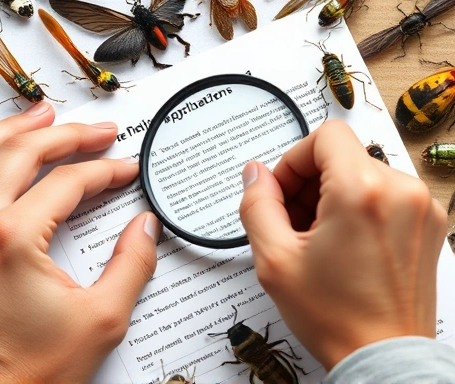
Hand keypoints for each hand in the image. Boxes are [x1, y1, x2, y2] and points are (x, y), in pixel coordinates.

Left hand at [0, 103, 160, 382]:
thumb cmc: (31, 372)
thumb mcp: (102, 319)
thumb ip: (132, 265)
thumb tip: (144, 227)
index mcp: (12, 239)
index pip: (68, 183)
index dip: (105, 171)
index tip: (125, 170)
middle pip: (22, 153)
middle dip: (67, 135)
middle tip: (98, 131)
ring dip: (12, 129)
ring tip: (42, 113)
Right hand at [239, 120, 446, 369]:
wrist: (385, 357)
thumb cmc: (338, 318)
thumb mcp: (275, 259)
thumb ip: (257, 205)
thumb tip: (255, 174)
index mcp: (363, 192)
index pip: (325, 136)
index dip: (293, 160)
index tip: (283, 192)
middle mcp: (401, 191)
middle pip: (341, 156)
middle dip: (307, 184)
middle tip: (292, 223)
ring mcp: (420, 207)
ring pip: (360, 175)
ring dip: (330, 197)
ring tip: (315, 239)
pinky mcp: (426, 223)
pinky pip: (382, 194)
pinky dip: (355, 208)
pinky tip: (340, 244)